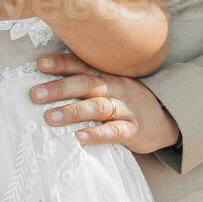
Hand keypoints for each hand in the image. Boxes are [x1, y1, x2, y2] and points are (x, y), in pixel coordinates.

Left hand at [30, 51, 179, 152]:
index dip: (61, 63)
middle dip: (59, 88)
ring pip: (98, 106)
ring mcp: (125, 108)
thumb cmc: (129, 100)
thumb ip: (86, 82)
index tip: (39, 64)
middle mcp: (115, 88)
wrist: (167, 118)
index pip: (82, 65)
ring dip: (73, 111)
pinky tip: (80, 138)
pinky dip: (97, 134)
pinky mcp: (134, 130)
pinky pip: (115, 131)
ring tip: (50, 117)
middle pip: (86, 84)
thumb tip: (48, 82)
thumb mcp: (111, 84)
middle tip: (35, 94)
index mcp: (107, 75)